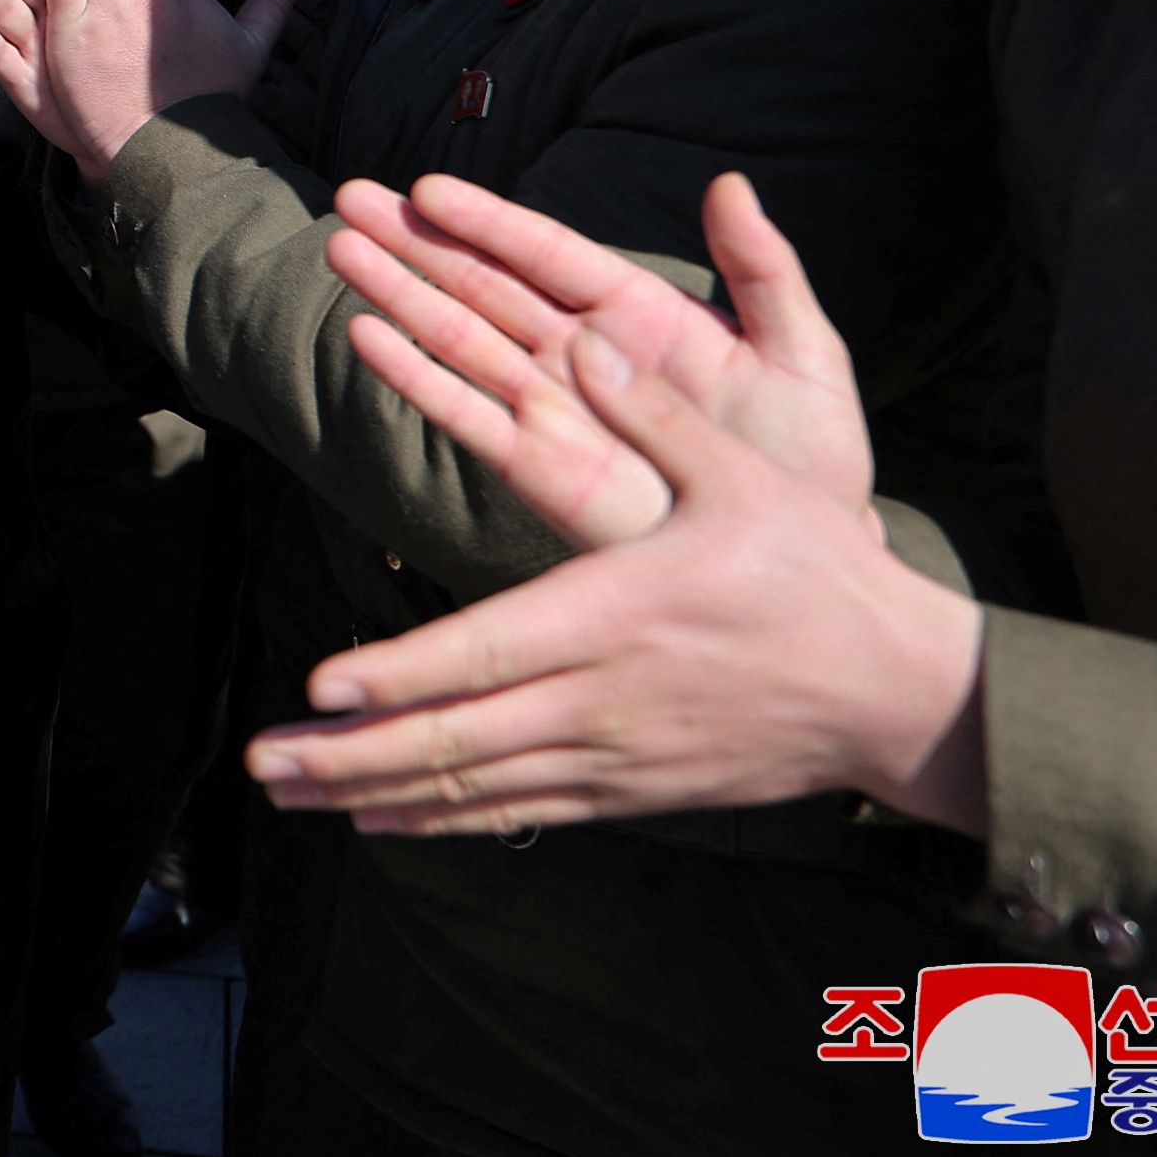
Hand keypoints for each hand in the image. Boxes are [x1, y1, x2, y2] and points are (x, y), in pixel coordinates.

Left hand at [246, 331, 991, 837]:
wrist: (892, 691)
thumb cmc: (814, 573)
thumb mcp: (741, 477)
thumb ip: (653, 411)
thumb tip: (583, 337)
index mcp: (612, 614)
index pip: (483, 652)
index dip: (399, 674)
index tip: (323, 686)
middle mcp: (600, 698)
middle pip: (456, 738)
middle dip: (351, 755)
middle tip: (264, 762)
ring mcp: (613, 757)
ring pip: (476, 786)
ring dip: (378, 793)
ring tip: (295, 796)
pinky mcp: (631, 792)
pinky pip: (521, 811)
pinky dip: (446, 817)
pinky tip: (384, 820)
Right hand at [328, 170, 877, 546]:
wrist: (807, 576)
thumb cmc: (813, 465)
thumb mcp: (805, 355)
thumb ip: (765, 269)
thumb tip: (729, 182)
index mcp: (640, 314)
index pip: (546, 252)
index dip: (486, 221)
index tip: (426, 189)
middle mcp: (583, 354)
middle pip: (483, 285)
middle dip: (415, 244)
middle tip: (349, 198)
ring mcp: (555, 411)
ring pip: (459, 339)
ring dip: (399, 296)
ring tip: (339, 250)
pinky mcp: (539, 472)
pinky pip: (467, 416)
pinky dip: (417, 378)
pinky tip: (369, 338)